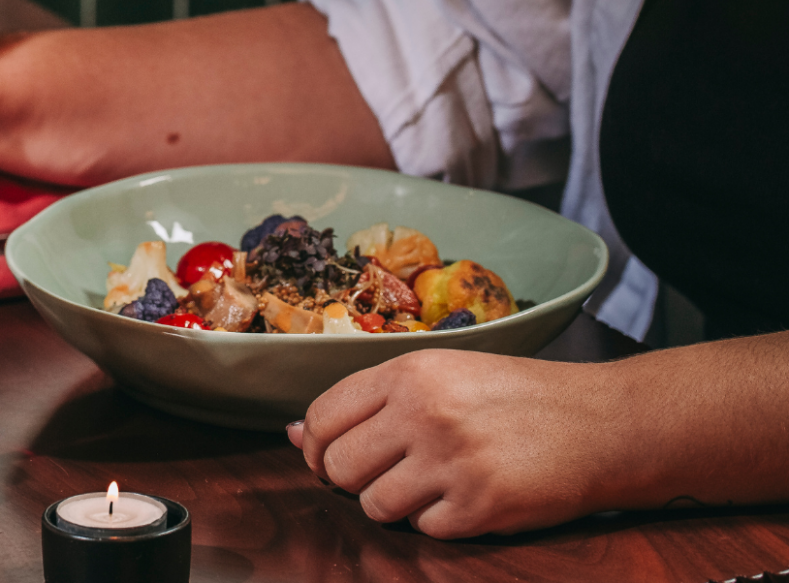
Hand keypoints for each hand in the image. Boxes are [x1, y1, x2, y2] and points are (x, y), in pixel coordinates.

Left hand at [287, 349, 621, 538]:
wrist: (605, 424)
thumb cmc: (518, 398)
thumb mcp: (443, 376)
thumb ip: (369, 402)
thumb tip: (296, 433)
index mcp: (409, 372)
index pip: (323, 415)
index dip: (315, 445)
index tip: (326, 457)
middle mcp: (424, 413)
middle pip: (341, 466)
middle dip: (353, 480)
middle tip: (384, 475)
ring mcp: (452, 461)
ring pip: (375, 505)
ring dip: (396, 504)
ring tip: (432, 484)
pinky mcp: (480, 505)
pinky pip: (424, 529)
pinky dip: (440, 522)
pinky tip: (466, 498)